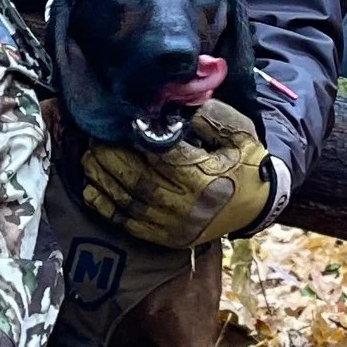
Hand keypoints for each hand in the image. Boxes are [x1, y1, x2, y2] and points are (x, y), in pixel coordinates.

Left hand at [80, 101, 286, 250]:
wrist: (257, 205)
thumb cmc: (246, 164)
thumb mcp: (242, 135)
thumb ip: (215, 119)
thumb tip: (184, 108)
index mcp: (205, 178)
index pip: (162, 155)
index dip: (138, 138)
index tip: (123, 121)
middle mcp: (186, 205)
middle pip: (137, 179)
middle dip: (110, 156)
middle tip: (94, 137)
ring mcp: (173, 225)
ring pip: (128, 201)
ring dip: (102, 178)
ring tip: (89, 157)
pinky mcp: (165, 237)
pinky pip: (128, 224)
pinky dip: (106, 206)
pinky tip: (92, 188)